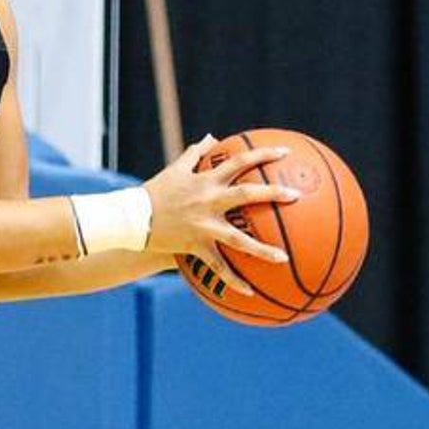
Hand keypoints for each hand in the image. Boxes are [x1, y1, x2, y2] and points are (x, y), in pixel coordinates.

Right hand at [143, 134, 298, 294]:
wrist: (132, 218)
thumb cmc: (154, 192)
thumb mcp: (175, 169)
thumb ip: (196, 153)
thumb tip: (213, 137)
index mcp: (205, 181)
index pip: (238, 161)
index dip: (263, 155)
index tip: (285, 153)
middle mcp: (208, 201)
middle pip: (246, 194)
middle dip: (273, 193)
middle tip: (296, 196)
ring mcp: (203, 226)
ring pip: (238, 239)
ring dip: (262, 249)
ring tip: (285, 258)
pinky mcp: (195, 246)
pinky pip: (217, 266)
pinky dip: (233, 280)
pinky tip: (250, 291)